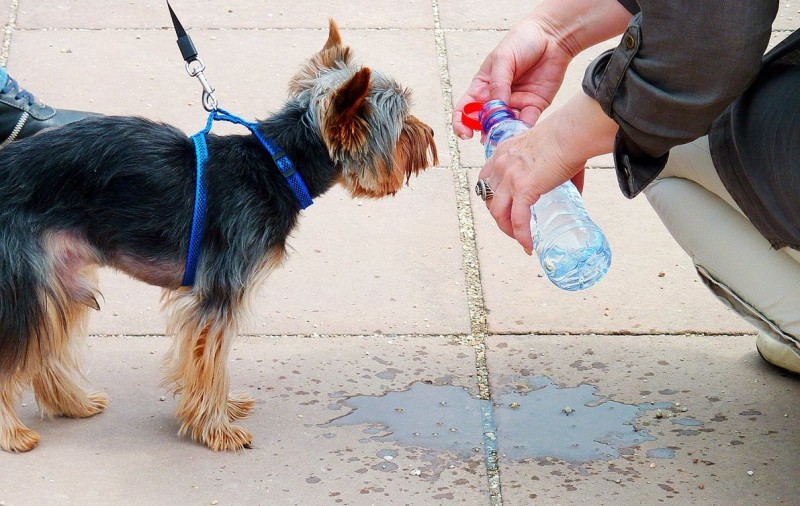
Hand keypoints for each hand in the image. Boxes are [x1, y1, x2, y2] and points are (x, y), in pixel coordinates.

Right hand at [453, 17, 574, 138]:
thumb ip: (498, 84)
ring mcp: (515, 104)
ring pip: (504, 126)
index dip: (461, 123)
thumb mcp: (503, 59)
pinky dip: (522, 131)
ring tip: (504, 135)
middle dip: (484, 132)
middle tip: (489, 136)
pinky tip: (520, 132)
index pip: (465, 109)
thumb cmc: (522, 42)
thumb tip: (495, 108)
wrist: (552, 36)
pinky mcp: (533, 106)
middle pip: (484, 122)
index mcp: (482, 87)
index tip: (466, 134)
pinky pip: (526, 123)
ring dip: (503, 134)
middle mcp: (496, 98)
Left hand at [479, 123, 584, 254]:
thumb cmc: (567, 137)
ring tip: (521, 239)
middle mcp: (500, 165)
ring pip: (498, 214)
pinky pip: (518, 220)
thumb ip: (552, 170)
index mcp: (503, 153)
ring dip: (508, 230)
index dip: (492, 197)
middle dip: (500, 217)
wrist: (571, 133)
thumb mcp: (546, 150)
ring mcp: (509, 178)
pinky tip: (529, 245)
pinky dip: (522, 235)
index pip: (486, 180)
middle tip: (514, 228)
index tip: (503, 208)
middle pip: (489, 200)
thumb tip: (574, 193)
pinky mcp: (523, 188)